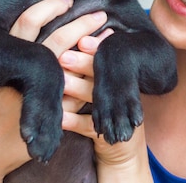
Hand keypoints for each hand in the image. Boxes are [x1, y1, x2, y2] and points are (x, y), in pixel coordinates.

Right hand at [0, 0, 108, 182]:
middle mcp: (22, 72)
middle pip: (58, 39)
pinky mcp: (53, 112)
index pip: (29, 22)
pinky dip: (93, 76)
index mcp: (5, 56)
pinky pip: (78, 91)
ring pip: (73, 64)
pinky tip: (105, 66)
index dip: (49, 8)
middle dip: (82, 24)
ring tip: (110, 35)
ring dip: (94, 47)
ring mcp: (39, 92)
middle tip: (100, 14)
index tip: (67, 1)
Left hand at [59, 35, 153, 181]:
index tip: (83, 38)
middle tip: (65, 55)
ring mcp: (118, 114)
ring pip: (95, 99)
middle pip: (101, 76)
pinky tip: (60, 116)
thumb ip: (94, 67)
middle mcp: (122, 94)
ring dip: (77, 89)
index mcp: (120, 79)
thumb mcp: (103, 86)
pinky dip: (73, 121)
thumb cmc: (108, 110)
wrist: (125, 148)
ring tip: (62, 80)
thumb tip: (77, 37)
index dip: (96, 48)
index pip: (108, 59)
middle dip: (84, 64)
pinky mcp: (110, 135)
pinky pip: (89, 127)